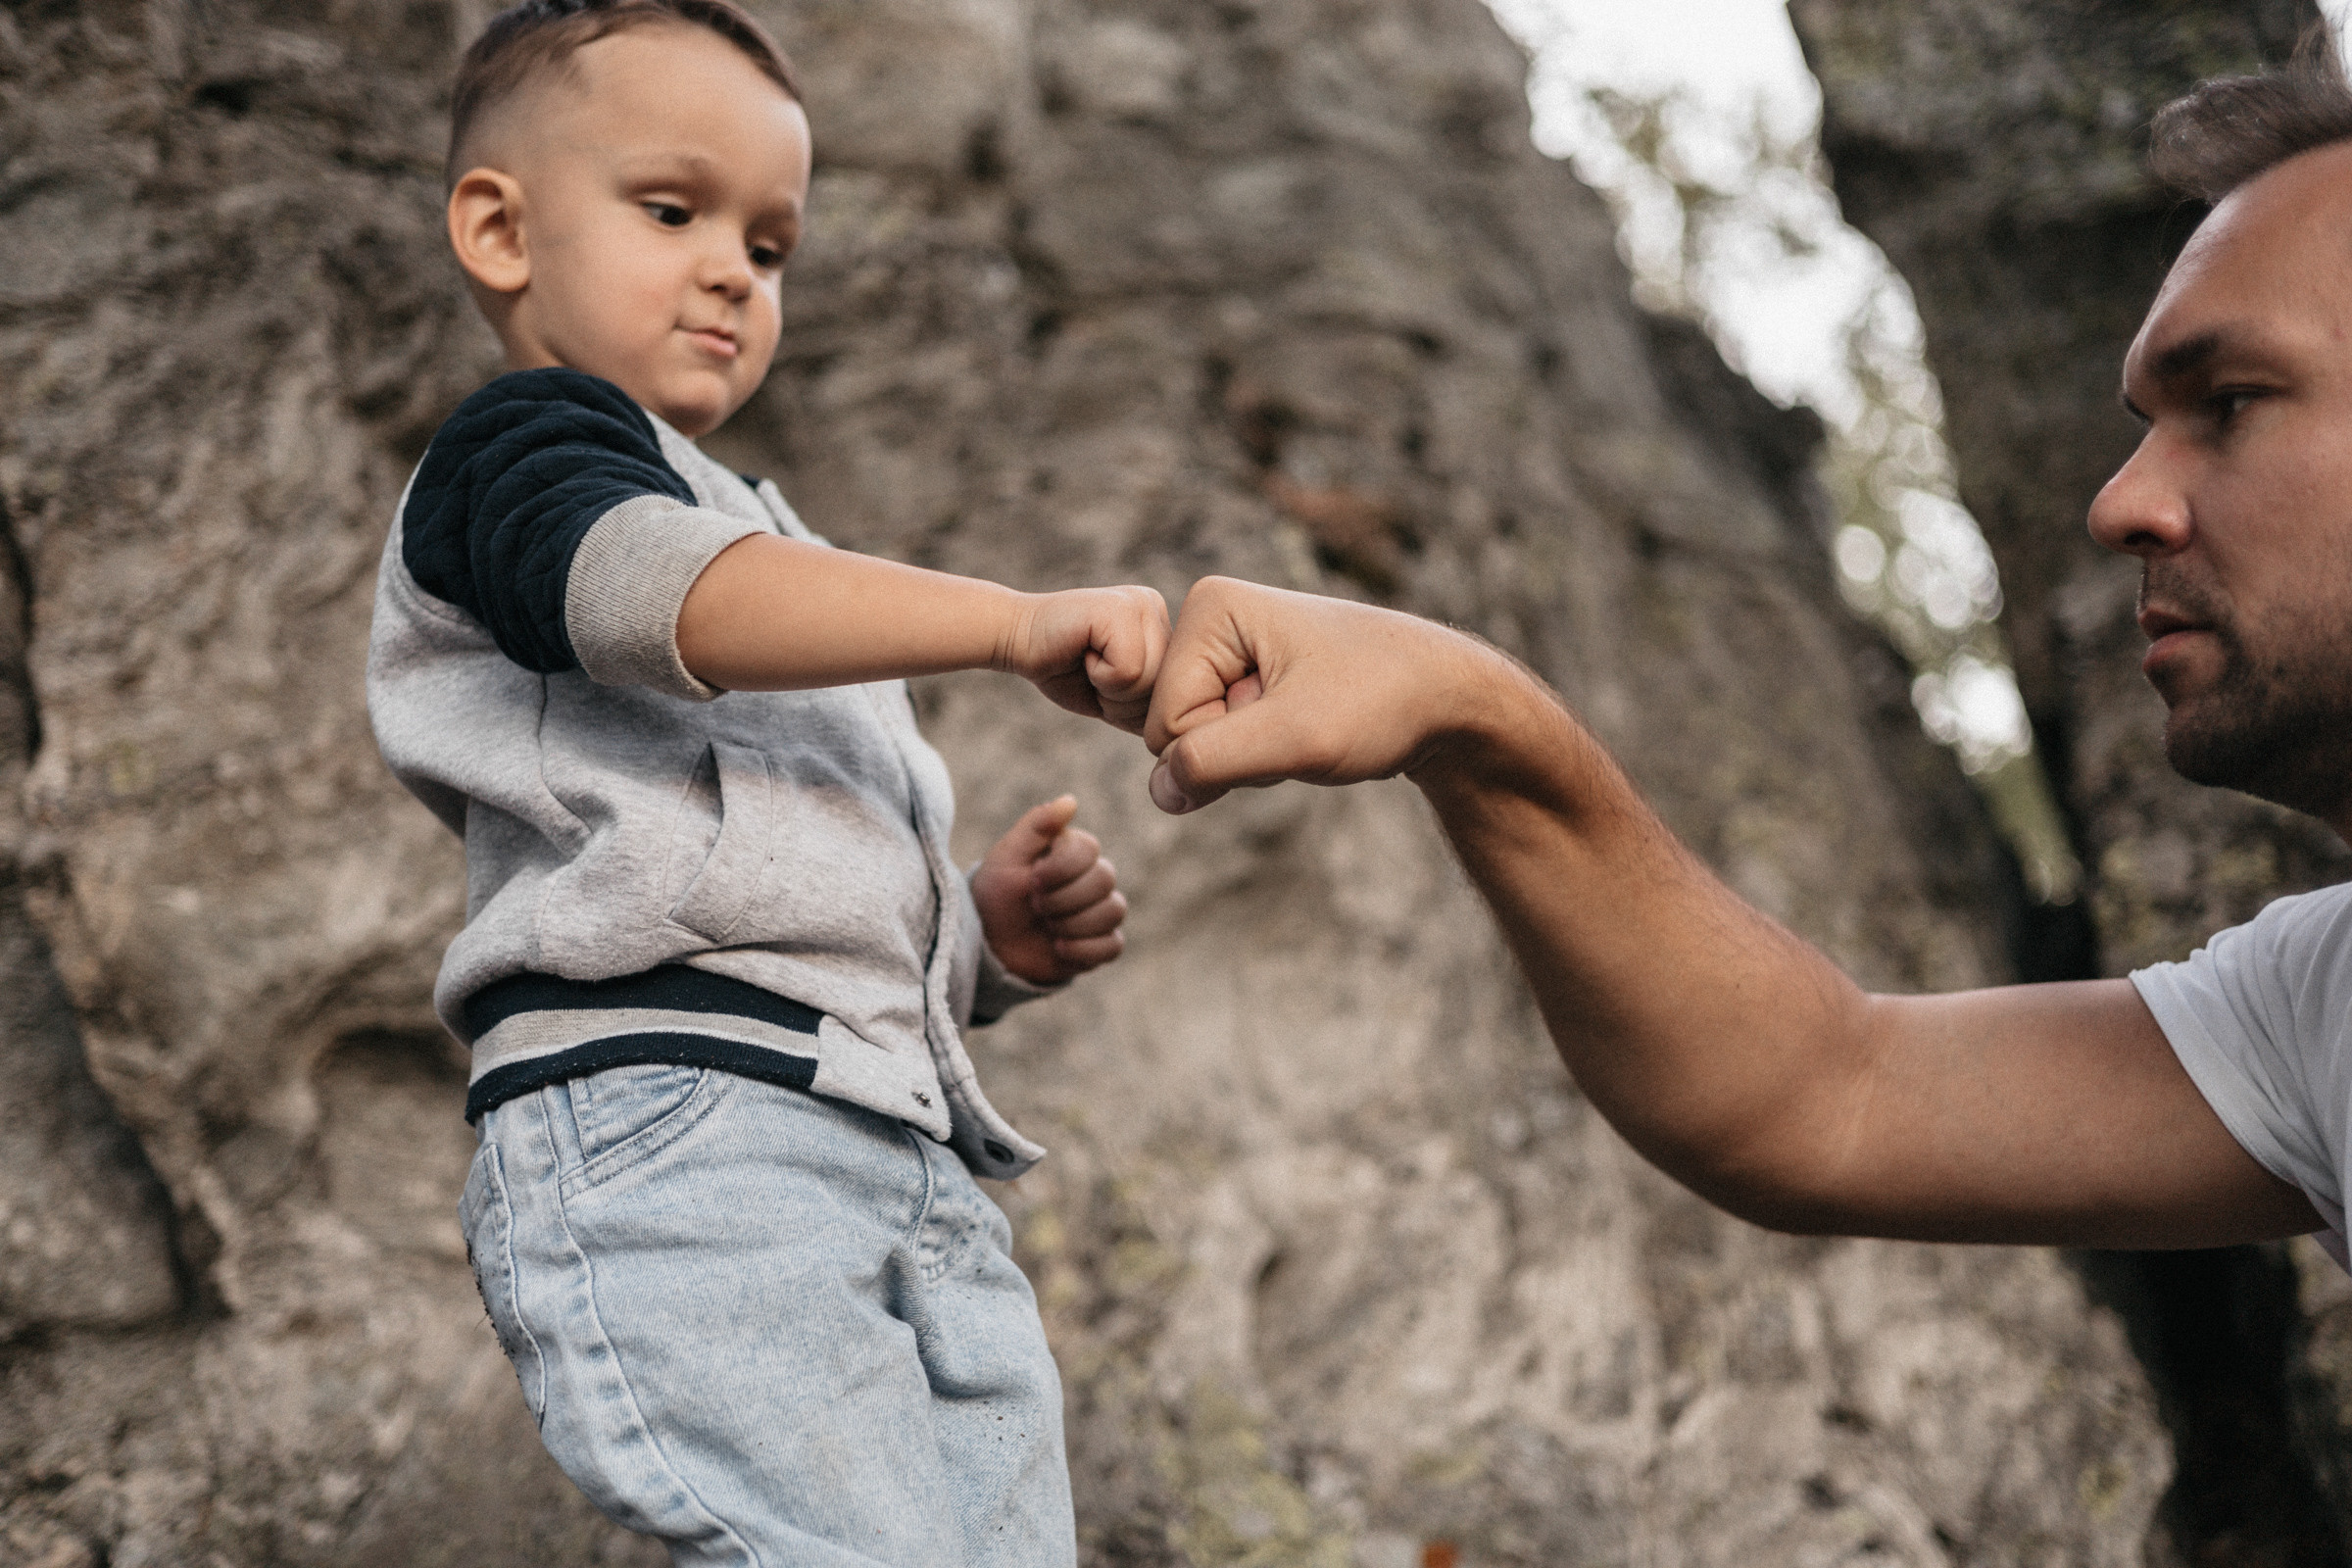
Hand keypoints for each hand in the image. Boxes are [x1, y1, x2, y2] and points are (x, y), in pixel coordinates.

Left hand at [972, 796, 1128, 984]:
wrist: (988, 943)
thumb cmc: (995, 895)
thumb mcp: (1007, 857)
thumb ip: (1036, 825)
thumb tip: (1070, 801)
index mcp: (1072, 852)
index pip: (1090, 850)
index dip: (1061, 869)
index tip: (1032, 880)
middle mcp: (1091, 879)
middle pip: (1104, 880)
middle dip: (1062, 898)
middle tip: (1034, 906)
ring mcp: (1098, 912)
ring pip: (1113, 911)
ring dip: (1072, 923)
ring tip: (1046, 928)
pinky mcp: (1099, 945)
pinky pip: (1113, 946)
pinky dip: (1083, 949)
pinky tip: (1058, 947)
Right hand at [1003, 586, 1168, 733]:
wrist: (1015, 639)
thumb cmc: (1064, 672)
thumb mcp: (1120, 697)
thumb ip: (1154, 707)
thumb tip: (1185, 735)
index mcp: (1162, 628)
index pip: (1176, 693)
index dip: (1135, 706)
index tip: (1102, 681)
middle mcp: (1157, 609)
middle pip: (1167, 689)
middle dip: (1125, 701)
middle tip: (1092, 674)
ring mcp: (1141, 604)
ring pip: (1150, 682)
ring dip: (1112, 690)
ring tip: (1088, 663)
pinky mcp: (1120, 608)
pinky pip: (1129, 671)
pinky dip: (1101, 677)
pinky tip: (1082, 654)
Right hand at [1142, 576, 1500, 812]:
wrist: (1448, 697)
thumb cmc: (1381, 702)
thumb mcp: (1295, 738)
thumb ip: (1212, 763)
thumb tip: (1159, 791)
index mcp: (1210, 607)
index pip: (1166, 722)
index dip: (1226, 745)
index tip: (1293, 718)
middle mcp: (1211, 617)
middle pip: (1175, 729)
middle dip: (1238, 749)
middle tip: (1302, 724)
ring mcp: (1229, 647)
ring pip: (1200, 739)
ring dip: (1255, 754)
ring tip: (1310, 722)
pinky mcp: (1247, 674)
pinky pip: (1225, 737)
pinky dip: (1266, 751)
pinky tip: (1307, 726)